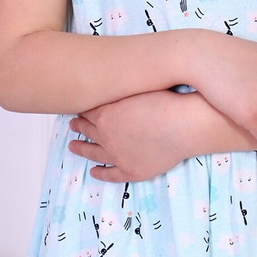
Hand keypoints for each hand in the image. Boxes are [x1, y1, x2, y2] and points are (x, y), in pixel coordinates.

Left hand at [68, 90, 187, 182]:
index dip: (82, 109)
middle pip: (88, 130)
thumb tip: (111, 82)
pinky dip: (100, 173)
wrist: (184, 124)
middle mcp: (107, 136)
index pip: (88, 111)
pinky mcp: (131, 171)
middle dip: (79, 126)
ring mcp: (118, 155)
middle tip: (72, 124)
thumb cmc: (166, 100)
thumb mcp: (137, 86)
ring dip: (82, 148)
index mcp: (106, 114)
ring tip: (72, 146)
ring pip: (93, 152)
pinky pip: (110, 174)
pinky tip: (94, 172)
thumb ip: (120, 89)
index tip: (78, 108)